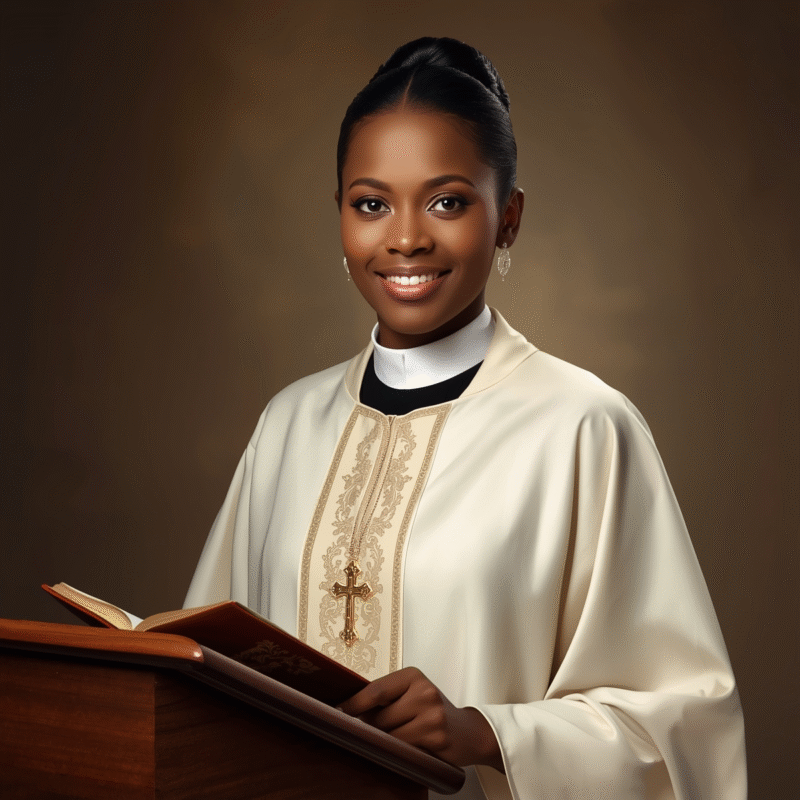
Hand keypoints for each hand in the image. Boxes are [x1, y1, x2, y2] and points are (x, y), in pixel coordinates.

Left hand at [338, 666, 503, 771]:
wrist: (470, 732)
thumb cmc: (434, 712)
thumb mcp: (413, 694)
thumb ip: (388, 697)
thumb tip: (349, 707)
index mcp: (414, 675)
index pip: (375, 690)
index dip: (353, 704)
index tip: (337, 712)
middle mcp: (424, 692)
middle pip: (380, 717)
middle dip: (368, 728)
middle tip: (360, 732)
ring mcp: (432, 716)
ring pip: (390, 735)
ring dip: (382, 742)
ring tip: (386, 741)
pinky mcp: (436, 738)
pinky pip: (404, 749)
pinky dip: (397, 751)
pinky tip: (400, 750)